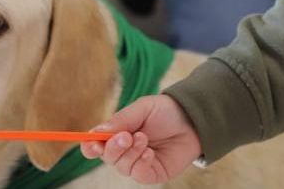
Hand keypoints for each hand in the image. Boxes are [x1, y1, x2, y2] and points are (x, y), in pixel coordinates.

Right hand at [80, 95, 201, 183]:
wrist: (193, 119)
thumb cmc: (166, 111)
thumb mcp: (141, 109)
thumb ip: (120, 120)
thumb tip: (96, 132)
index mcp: (118, 133)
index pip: (96, 145)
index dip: (90, 146)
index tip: (92, 143)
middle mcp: (125, 150)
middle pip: (107, 157)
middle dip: (113, 148)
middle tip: (126, 136)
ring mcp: (138, 163)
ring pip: (122, 167)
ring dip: (131, 152)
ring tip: (144, 138)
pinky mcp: (152, 173)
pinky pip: (138, 174)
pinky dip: (142, 163)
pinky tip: (150, 152)